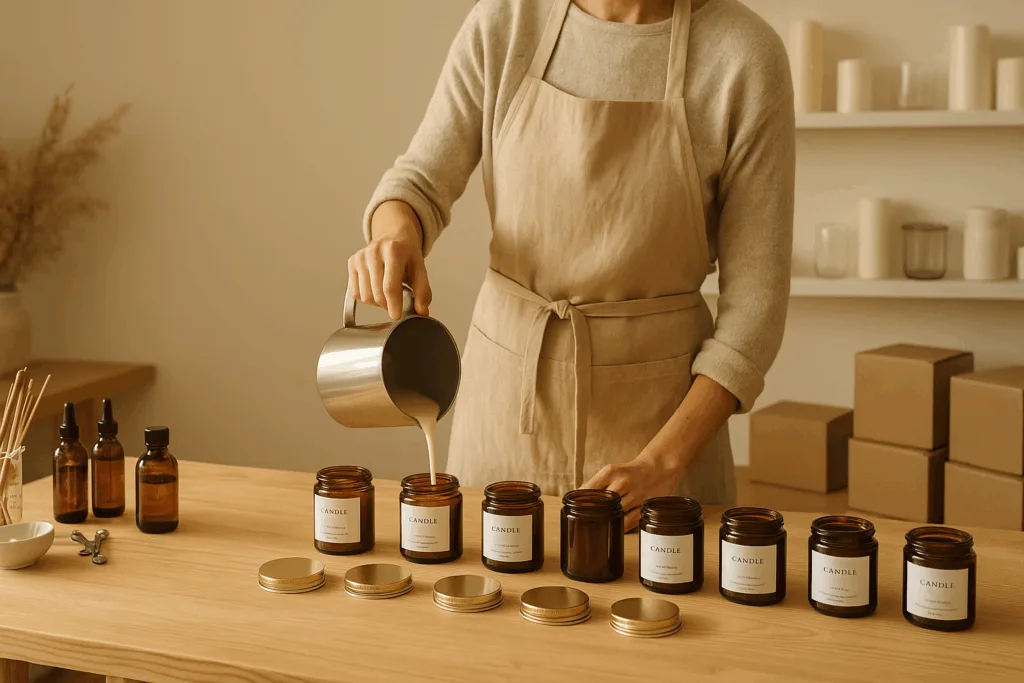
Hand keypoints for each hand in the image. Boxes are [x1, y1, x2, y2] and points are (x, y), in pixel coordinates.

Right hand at [348, 201, 431, 319]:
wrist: (393, 236)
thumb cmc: (407, 254)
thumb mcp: (420, 268)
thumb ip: (423, 291)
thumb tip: (421, 312)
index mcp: (394, 250)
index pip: (390, 286)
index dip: (394, 304)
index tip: (396, 316)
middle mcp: (374, 251)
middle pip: (377, 294)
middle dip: (388, 305)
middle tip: (396, 303)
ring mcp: (361, 256)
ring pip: (365, 296)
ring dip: (377, 302)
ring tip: (387, 293)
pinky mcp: (352, 262)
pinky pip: (356, 293)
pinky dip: (367, 297)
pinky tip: (376, 288)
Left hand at [581, 451, 683, 531]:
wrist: (657, 468)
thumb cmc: (629, 472)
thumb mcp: (611, 471)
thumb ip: (595, 485)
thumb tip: (576, 499)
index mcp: (611, 472)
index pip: (590, 488)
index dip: (580, 501)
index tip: (573, 508)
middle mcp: (623, 482)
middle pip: (602, 503)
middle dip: (592, 513)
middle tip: (584, 521)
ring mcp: (635, 495)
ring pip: (615, 514)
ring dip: (605, 521)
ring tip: (597, 526)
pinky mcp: (645, 506)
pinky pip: (629, 522)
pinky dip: (619, 526)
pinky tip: (613, 528)